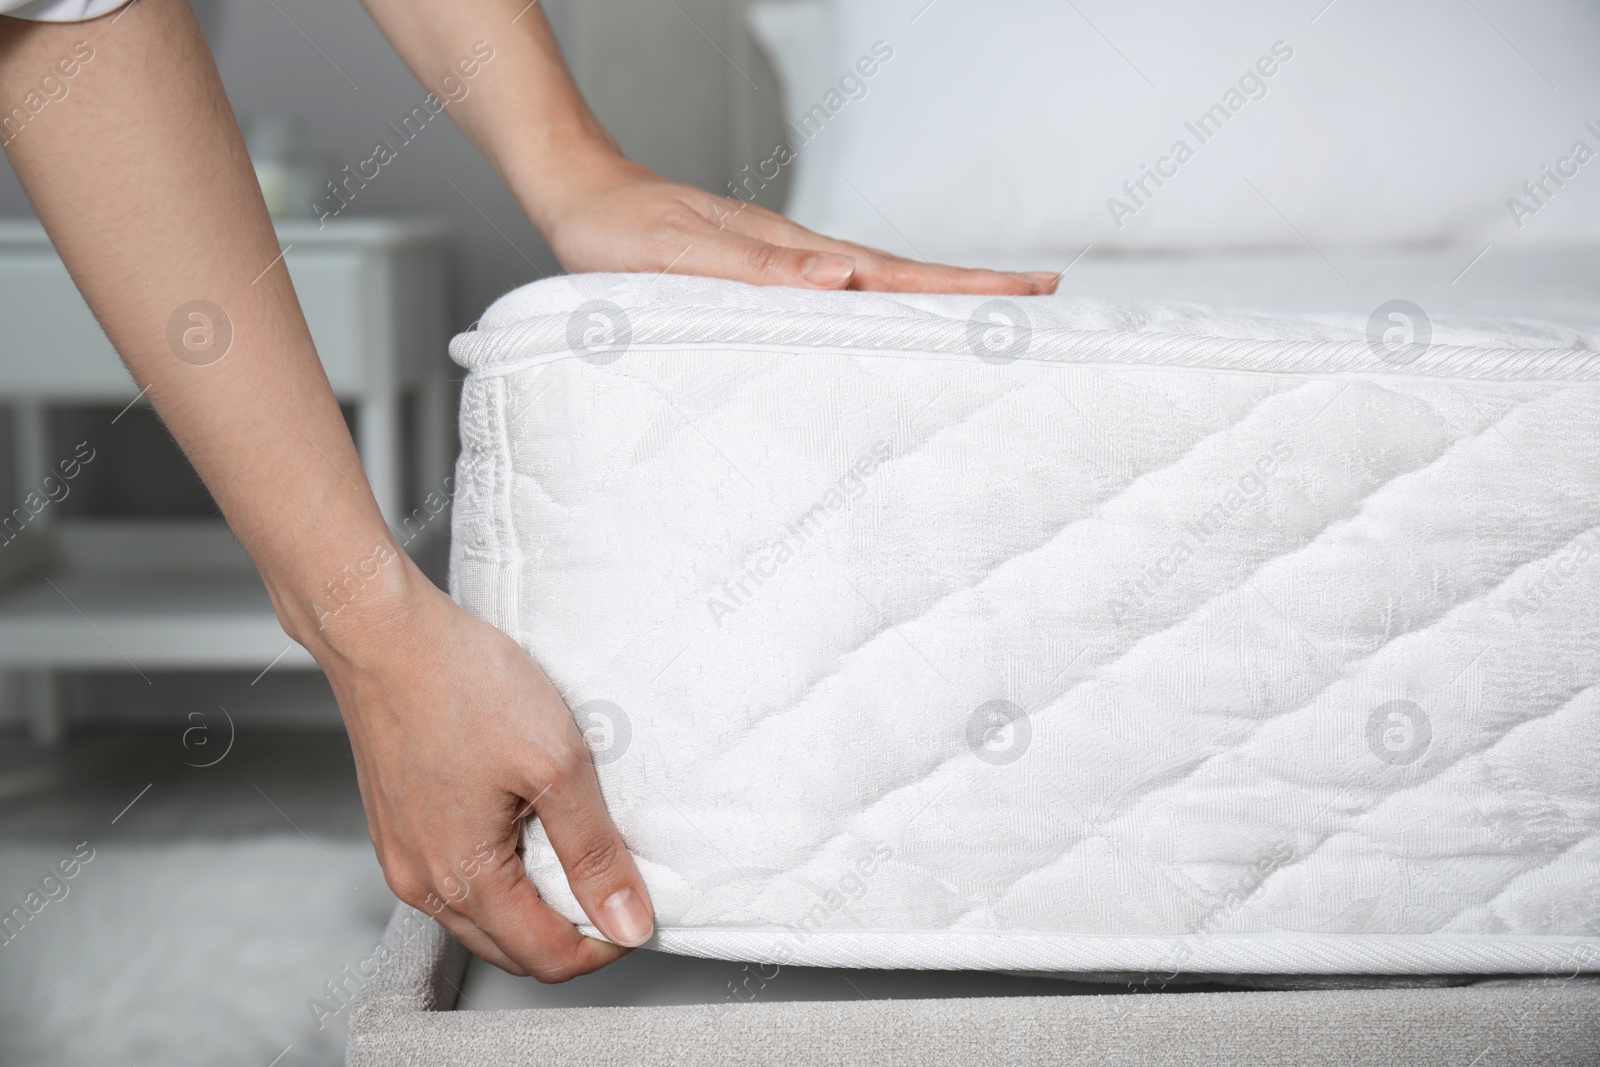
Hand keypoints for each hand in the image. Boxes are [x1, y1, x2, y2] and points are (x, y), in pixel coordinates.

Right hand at [311, 558, 652, 980]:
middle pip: (513, 948)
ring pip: (483, 916)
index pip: (547, 959)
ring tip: (571, 846)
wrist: (384, 634)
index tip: (636, 908)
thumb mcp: (556, 765)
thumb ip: (595, 852)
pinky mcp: (397, 827)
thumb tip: (627, 922)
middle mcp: (421, 882)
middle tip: (612, 880)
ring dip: (533, 902)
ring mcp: (403, 856)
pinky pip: (456, 877)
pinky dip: (500, 872)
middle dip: (569, 930)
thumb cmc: (460, 684)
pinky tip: (523, 824)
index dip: (604, 943)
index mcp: (463, 879)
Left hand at [539, 157, 1059, 294]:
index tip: (1027, 295)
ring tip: (991, 312)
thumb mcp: (682, 256)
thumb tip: (841, 277)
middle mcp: (802, 259)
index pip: (896, 276)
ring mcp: (789, 265)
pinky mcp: (767, 275)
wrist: (581, 199)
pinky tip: (894, 319)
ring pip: (880, 285)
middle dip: (976, 291)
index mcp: (793, 257)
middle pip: (906, 277)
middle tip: (1043, 301)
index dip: (963, 288)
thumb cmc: (621, 234)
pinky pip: (844, 294)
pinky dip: (887, 305)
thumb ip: (758, 271)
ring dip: (938, 299)